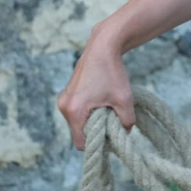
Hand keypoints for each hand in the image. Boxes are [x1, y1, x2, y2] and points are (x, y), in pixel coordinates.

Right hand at [57, 30, 135, 149]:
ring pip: (79, 120)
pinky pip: (78, 110)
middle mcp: (64, 106)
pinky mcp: (69, 93)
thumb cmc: (112, 72)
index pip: (81, 142)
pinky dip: (90, 110)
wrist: (103, 46)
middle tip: (114, 120)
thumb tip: (126, 132)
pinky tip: (103, 99)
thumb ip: (126, 120)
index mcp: (73, 111)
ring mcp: (64, 99)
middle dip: (97, 130)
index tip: (112, 137)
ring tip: (109, 107)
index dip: (98, 143)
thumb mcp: (124, 98)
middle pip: (80, 131)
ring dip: (94, 118)